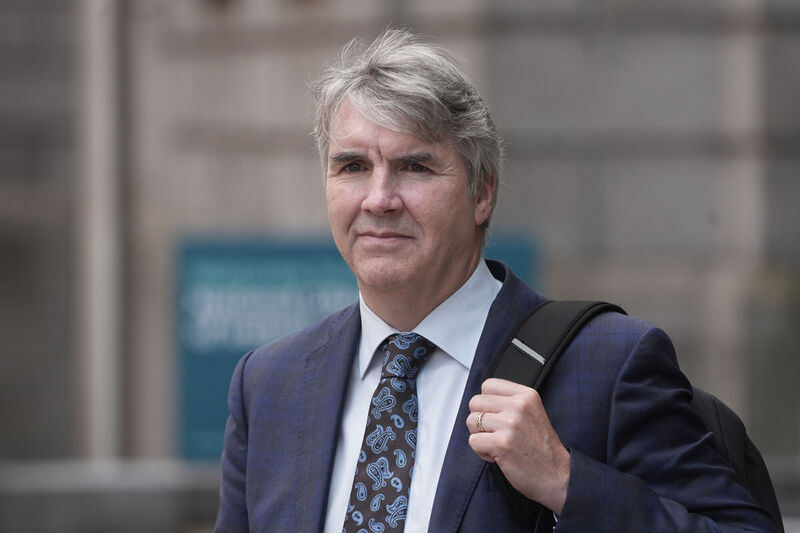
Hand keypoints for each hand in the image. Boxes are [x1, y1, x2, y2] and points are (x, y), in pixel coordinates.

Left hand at [467, 378, 569, 514]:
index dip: (487, 403)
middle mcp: (518, 406)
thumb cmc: (542, 448)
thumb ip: (510, 402)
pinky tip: (498, 455)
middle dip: (480, 420)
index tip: (497, 416)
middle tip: (496, 433)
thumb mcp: (532, 413)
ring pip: (471, 421)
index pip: (488, 385)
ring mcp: (510, 424)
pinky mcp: (501, 443)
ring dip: (480, 436)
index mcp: (526, 395)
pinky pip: (473, 441)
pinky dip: (481, 451)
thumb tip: (482, 400)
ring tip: (498, 444)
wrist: (557, 476)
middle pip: (475, 402)